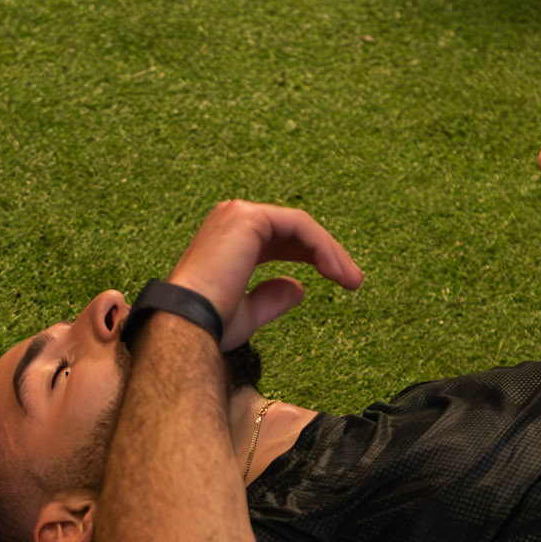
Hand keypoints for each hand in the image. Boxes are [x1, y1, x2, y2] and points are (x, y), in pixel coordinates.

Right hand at [167, 200, 363, 350]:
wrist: (186, 325)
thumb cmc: (209, 326)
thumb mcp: (247, 313)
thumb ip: (271, 297)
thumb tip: (299, 288)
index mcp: (228, 241)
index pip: (278, 239)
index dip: (309, 257)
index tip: (338, 281)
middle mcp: (230, 221)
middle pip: (292, 229)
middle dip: (326, 254)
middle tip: (353, 280)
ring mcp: (238, 215)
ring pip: (300, 226)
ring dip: (330, 251)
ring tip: (352, 279)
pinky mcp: (249, 218)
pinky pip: (299, 225)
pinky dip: (322, 247)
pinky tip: (335, 271)